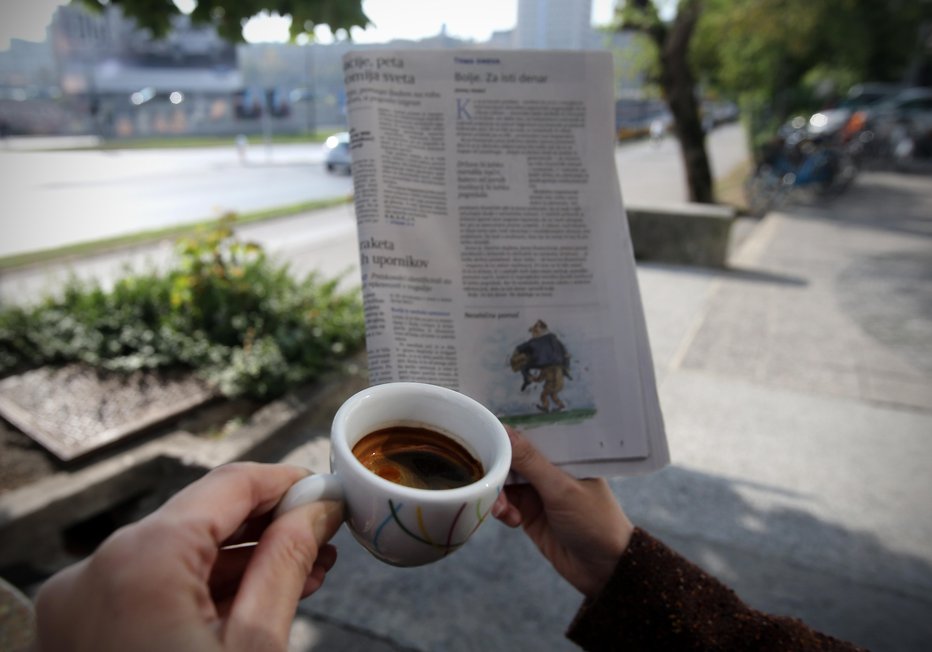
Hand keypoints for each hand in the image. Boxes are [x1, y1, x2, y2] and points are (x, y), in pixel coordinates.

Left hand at [36, 462, 342, 651]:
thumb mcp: (256, 646)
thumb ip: (287, 561)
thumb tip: (318, 510)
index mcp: (141, 559)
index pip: (228, 487)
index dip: (284, 482)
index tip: (324, 492)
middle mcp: (96, 569)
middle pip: (198, 518)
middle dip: (265, 526)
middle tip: (322, 537)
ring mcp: (78, 603)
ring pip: (173, 555)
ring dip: (237, 560)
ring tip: (301, 570)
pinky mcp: (76, 632)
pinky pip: (147, 589)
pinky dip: (198, 590)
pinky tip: (251, 599)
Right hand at [492, 427, 633, 597]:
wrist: (603, 570)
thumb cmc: (594, 522)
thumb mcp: (561, 489)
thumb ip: (530, 461)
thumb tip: (503, 430)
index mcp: (565, 453)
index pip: (531, 432)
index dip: (507, 430)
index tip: (482, 429)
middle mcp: (549, 467)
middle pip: (512, 456)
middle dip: (496, 466)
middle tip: (486, 479)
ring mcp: (538, 489)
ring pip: (504, 480)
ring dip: (497, 493)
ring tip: (503, 509)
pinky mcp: (528, 512)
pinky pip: (505, 503)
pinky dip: (502, 509)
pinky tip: (512, 520)